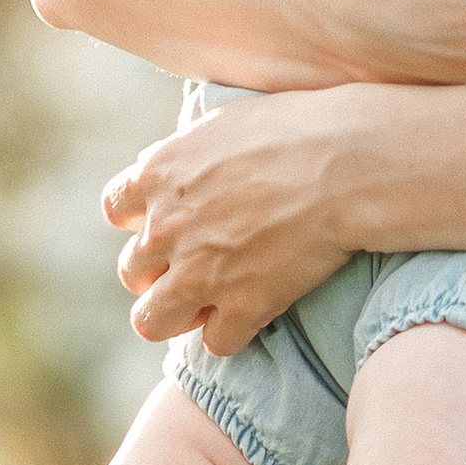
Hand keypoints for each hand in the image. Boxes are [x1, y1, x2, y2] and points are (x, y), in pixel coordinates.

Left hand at [102, 90, 361, 353]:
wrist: (348, 164)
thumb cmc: (297, 130)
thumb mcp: (224, 122)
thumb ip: (186, 152)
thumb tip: (166, 166)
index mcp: (158, 176)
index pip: (116, 210)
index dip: (142, 221)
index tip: (170, 221)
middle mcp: (166, 229)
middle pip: (131, 272)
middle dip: (159, 273)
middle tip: (196, 267)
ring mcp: (199, 273)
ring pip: (151, 322)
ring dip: (178, 315)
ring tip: (210, 304)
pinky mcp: (242, 307)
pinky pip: (217, 342)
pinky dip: (235, 331)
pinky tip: (256, 313)